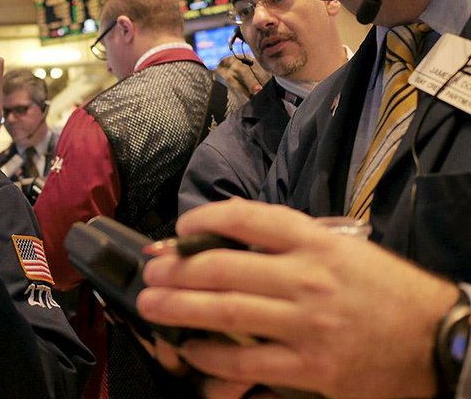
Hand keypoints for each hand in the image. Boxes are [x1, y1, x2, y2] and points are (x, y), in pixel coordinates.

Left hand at [136, 198, 457, 397]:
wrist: (438, 340)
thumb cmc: (386, 289)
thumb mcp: (344, 248)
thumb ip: (292, 240)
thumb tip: (234, 235)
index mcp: (314, 243)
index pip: (246, 219)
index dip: (203, 220)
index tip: (180, 228)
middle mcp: (306, 278)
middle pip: (221, 267)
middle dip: (176, 268)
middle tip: (151, 270)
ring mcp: (306, 325)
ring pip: (225, 313)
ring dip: (179, 308)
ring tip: (151, 304)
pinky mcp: (311, 369)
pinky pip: (247, 362)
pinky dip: (211, 356)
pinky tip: (191, 350)